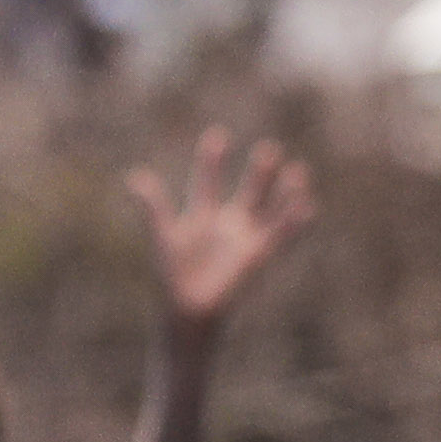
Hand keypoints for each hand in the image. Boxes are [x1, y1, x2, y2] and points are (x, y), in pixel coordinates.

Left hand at [128, 127, 312, 329]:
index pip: (208, 181)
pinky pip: (281, 235)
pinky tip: (307, 205)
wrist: (187, 307)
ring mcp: (246, 237)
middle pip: (249, 190)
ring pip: (271, 209)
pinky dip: (293, 222)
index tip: (218, 134)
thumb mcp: (164, 234)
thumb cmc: (173, 273)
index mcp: (202, 216)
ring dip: (284, 192)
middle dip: (259, 172)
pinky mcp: (258, 254)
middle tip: (268, 149)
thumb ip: (153, 206)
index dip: (212, 160)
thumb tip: (134, 176)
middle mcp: (228, 223)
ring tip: (297, 171)